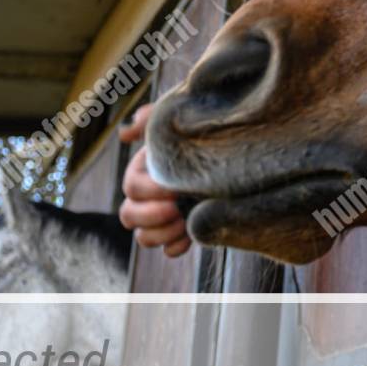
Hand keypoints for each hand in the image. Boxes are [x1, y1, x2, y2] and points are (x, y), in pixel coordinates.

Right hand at [118, 104, 191, 256]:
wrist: (240, 148)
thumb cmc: (205, 127)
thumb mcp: (182, 114)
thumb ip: (154, 118)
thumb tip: (126, 133)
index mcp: (144, 169)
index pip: (130, 187)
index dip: (149, 191)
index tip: (175, 188)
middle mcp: (149, 195)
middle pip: (128, 216)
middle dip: (151, 215)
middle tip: (177, 208)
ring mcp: (164, 216)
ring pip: (143, 237)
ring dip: (161, 234)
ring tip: (183, 222)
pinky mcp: (182, 231)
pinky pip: (168, 250)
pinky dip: (177, 246)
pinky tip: (192, 234)